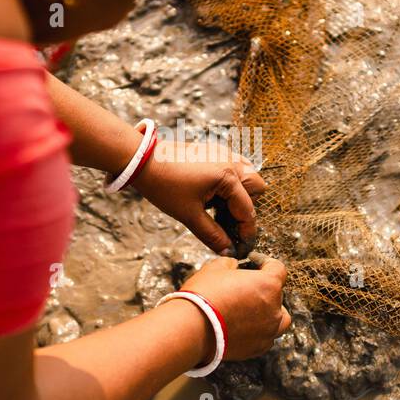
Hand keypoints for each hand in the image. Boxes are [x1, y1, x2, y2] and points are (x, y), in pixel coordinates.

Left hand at [133, 141, 265, 254]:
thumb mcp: (189, 215)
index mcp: (228, 177)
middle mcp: (231, 161)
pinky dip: (232, 182)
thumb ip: (212, 235)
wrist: (143, 160)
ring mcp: (223, 153)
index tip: (242, 246)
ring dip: (241, 193)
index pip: (247, 209)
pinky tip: (213, 194)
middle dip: (247, 208)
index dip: (246, 231)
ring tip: (219, 208)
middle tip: (229, 223)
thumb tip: (227, 250)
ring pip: (248, 175)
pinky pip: (235, 166)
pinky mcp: (214, 150)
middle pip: (256, 187)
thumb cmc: (164, 185)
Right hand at [178, 256, 289, 360]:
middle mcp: (274, 309)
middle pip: (277, 294)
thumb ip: (231, 264)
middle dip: (263, 288)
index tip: (252, 261)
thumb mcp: (215, 268)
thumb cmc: (204, 295)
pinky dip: (259, 331)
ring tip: (252, 309)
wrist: (193, 329)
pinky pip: (266, 336)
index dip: (264, 261)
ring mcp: (268, 331)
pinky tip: (243, 326)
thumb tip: (234, 266)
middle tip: (245, 286)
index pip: (277, 268)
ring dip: (270, 312)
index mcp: (268, 285)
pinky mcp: (258, 348)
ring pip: (279, 319)